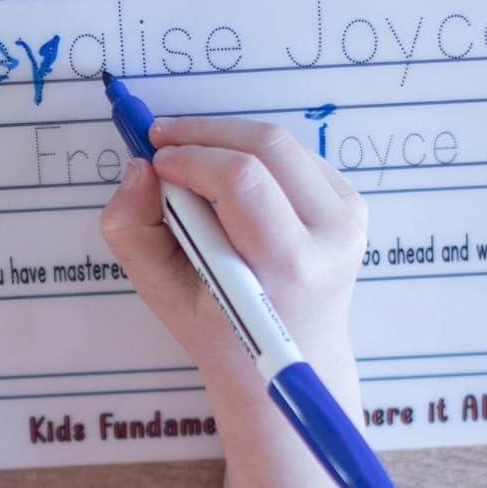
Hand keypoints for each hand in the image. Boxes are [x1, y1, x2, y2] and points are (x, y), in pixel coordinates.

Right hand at [100, 117, 368, 396]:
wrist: (294, 354)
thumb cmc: (226, 333)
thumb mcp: (164, 296)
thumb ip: (134, 233)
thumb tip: (139, 170)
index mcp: (291, 267)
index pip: (242, 181)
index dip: (191, 157)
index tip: (154, 160)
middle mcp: (332, 237)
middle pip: (267, 147)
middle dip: (205, 133)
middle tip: (161, 140)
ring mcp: (349, 217)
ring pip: (280, 144)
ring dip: (227, 138)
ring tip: (188, 157)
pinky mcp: (352, 204)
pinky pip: (294, 156)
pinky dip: (252, 153)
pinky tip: (228, 178)